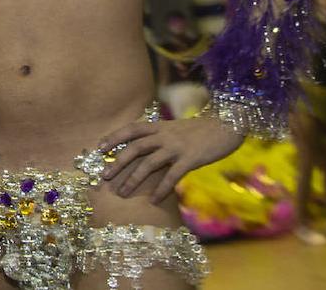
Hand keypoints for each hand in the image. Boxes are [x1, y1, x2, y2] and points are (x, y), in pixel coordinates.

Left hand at [95, 116, 242, 202]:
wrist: (227, 125)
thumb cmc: (201, 130)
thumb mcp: (176, 128)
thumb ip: (161, 136)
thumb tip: (144, 149)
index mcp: (160, 126)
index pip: (131, 129)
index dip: (114, 136)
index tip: (99, 147)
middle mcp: (165, 135)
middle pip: (135, 147)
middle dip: (117, 162)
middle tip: (104, 176)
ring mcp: (177, 147)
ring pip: (149, 163)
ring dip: (134, 179)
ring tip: (123, 192)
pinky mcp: (190, 159)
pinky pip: (172, 176)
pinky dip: (161, 189)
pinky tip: (154, 200)